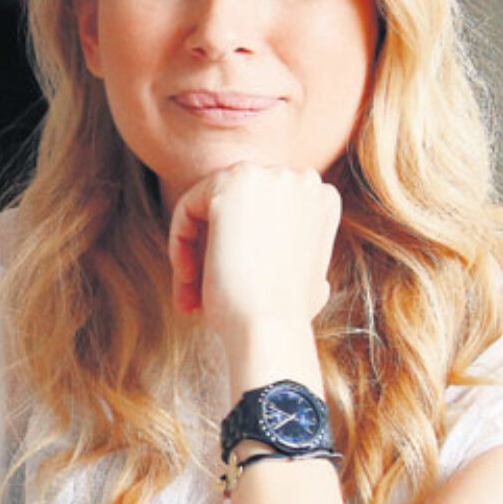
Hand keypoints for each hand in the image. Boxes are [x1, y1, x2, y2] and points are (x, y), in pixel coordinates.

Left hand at [167, 163, 340, 340]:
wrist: (270, 326)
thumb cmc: (285, 314)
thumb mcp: (308, 276)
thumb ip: (294, 251)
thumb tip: (278, 252)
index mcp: (322, 198)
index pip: (261, 213)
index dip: (239, 250)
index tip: (226, 286)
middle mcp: (300, 179)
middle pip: (233, 207)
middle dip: (210, 249)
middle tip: (195, 294)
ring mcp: (267, 177)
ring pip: (207, 207)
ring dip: (193, 250)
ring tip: (190, 292)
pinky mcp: (230, 184)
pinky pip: (188, 208)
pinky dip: (181, 243)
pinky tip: (188, 277)